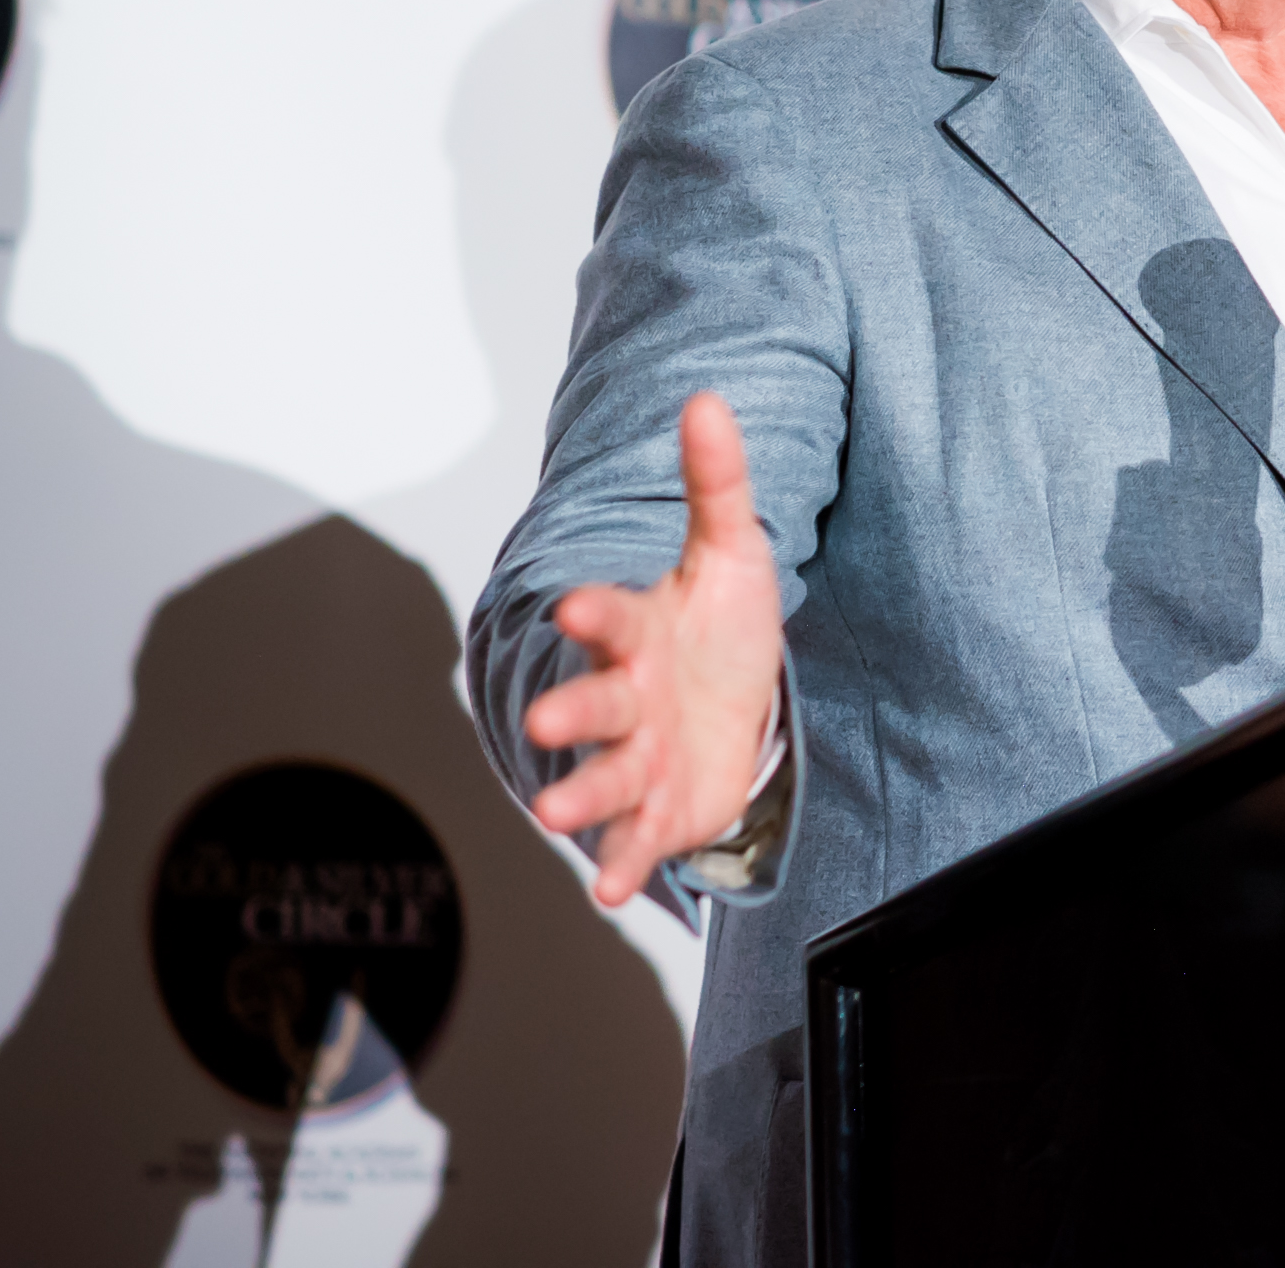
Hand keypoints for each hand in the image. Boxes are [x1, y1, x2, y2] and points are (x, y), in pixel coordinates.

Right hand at [525, 392, 784, 905]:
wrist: (740, 700)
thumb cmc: (722, 624)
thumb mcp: (731, 549)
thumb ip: (716, 481)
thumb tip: (707, 397)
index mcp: (638, 631)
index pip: (611, 618)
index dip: (593, 614)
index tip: (574, 609)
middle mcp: (628, 697)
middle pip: (596, 704)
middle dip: (571, 713)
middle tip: (544, 723)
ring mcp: (640, 756)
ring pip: (604, 777)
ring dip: (581, 796)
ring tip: (554, 814)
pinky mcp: (661, 808)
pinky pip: (636, 838)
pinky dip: (621, 862)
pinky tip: (610, 889)